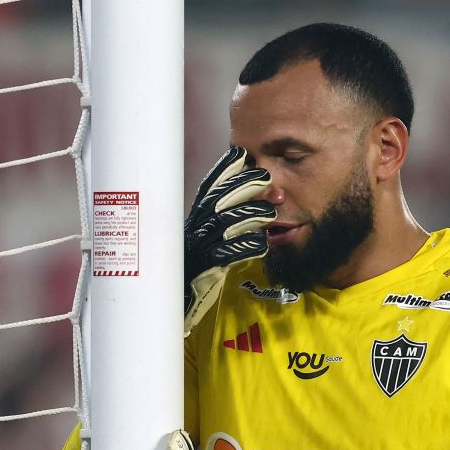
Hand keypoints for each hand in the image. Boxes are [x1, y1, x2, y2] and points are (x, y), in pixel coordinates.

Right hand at [183, 147, 275, 334]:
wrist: (179, 295)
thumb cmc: (198, 261)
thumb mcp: (207, 232)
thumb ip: (225, 213)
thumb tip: (255, 191)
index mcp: (195, 215)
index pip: (208, 186)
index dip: (223, 169)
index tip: (241, 154)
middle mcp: (195, 226)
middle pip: (218, 199)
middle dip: (243, 185)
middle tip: (266, 178)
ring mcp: (200, 246)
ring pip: (226, 222)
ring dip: (251, 214)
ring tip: (270, 213)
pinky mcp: (207, 266)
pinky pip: (229, 253)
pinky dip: (249, 246)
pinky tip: (262, 243)